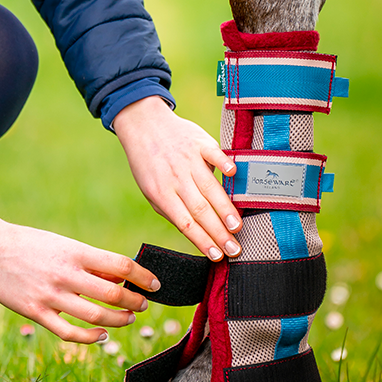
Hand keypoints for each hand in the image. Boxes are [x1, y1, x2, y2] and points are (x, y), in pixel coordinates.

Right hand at [0, 210, 159, 342]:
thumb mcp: (62, 244)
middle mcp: (65, 273)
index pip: (119, 265)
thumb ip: (88, 262)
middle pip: (112, 294)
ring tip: (127, 319)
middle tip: (142, 305)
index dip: (142, 276)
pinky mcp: (35, 312)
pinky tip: (101, 336)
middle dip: (134, 302)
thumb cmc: (30, 245)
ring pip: (95, 316)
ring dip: (119, 320)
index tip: (154, 284)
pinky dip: (90, 338)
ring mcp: (50, 295)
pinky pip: (69, 332)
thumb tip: (119, 278)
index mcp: (74, 252)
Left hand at [113, 96, 241, 259]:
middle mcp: (176, 178)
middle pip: (200, 210)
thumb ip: (170, 210)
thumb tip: (192, 231)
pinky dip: (223, 163)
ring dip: (225, 208)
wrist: (143, 125)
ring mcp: (188, 160)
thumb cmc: (149, 164)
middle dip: (219, 233)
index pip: (185, 223)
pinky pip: (214, 154)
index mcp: (161, 193)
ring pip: (210, 187)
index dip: (202, 240)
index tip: (217, 256)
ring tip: (237, 227)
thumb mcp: (150, 190)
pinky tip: (233, 175)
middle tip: (235, 249)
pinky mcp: (199, 142)